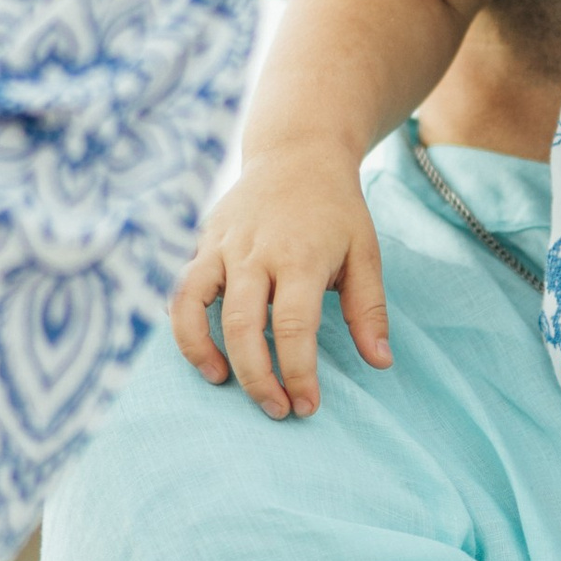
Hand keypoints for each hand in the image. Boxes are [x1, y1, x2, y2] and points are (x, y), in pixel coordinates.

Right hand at [170, 143, 389, 417]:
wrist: (296, 151)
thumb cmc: (336, 209)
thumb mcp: (365, 251)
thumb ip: (369, 309)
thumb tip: (380, 363)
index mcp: (301, 255)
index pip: (295, 326)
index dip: (299, 372)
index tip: (308, 405)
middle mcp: (256, 251)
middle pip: (244, 325)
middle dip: (257, 377)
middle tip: (276, 410)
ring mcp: (223, 246)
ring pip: (196, 306)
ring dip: (203, 352)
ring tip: (222, 383)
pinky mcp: (202, 243)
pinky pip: (181, 290)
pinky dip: (183, 325)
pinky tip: (202, 352)